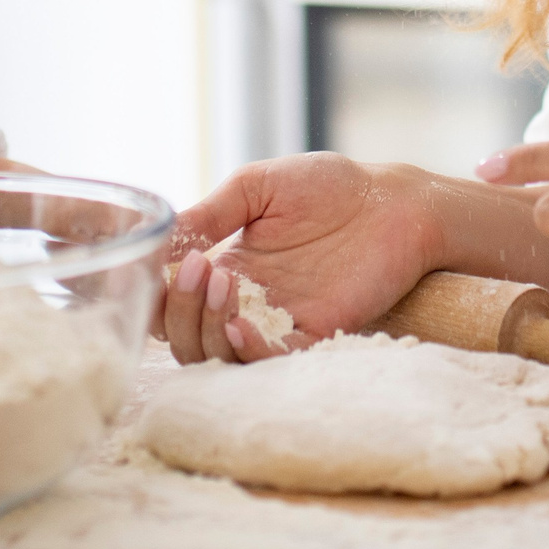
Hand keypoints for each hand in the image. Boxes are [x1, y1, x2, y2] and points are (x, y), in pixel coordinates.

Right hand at [155, 154, 443, 363]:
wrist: (393, 201)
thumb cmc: (328, 186)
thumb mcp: (256, 187)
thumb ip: (211, 213)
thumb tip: (158, 238)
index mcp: (225, 267)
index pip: (170, 301)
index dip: (155, 295)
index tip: (155, 270)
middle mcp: (245, 302)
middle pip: (185, 335)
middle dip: (179, 310)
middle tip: (201, 270)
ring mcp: (277, 322)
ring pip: (219, 354)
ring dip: (207, 326)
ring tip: (223, 282)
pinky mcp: (314, 335)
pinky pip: (271, 361)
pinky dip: (247, 349)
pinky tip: (239, 322)